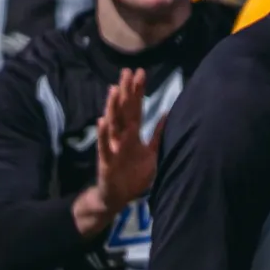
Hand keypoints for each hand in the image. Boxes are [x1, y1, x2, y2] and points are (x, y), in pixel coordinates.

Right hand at [95, 69, 164, 213]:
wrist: (118, 197)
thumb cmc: (133, 175)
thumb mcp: (151, 153)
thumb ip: (158, 134)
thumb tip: (167, 113)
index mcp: (133, 134)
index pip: (136, 108)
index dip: (138, 91)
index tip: (140, 73)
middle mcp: (122, 137)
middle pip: (124, 111)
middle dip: (126, 91)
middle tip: (127, 71)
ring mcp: (113, 147)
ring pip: (113, 124)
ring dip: (113, 107)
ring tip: (115, 90)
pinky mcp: (106, 161)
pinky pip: (105, 146)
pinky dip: (104, 134)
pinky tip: (102, 121)